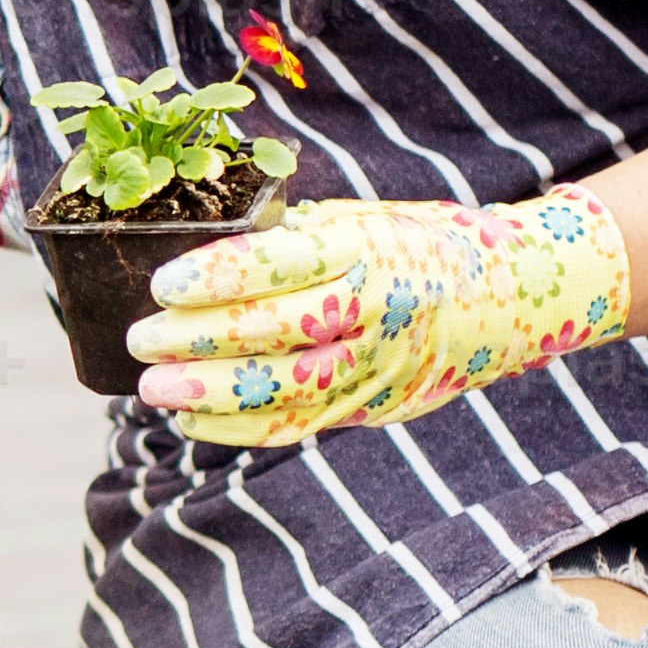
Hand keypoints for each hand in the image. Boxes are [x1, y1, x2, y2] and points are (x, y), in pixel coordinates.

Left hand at [132, 192, 635, 446]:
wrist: (507, 296)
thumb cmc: (411, 244)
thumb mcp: (360, 219)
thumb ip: (291, 241)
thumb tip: (201, 261)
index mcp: (374, 249)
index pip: (287, 265)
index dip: (221, 276)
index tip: (164, 284)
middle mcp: (383, 311)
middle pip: (282, 334)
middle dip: (202, 341)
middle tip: (140, 342)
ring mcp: (383, 366)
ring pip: (290, 391)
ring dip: (212, 395)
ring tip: (153, 389)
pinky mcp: (377, 407)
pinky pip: (303, 424)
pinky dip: (241, 427)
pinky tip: (193, 418)